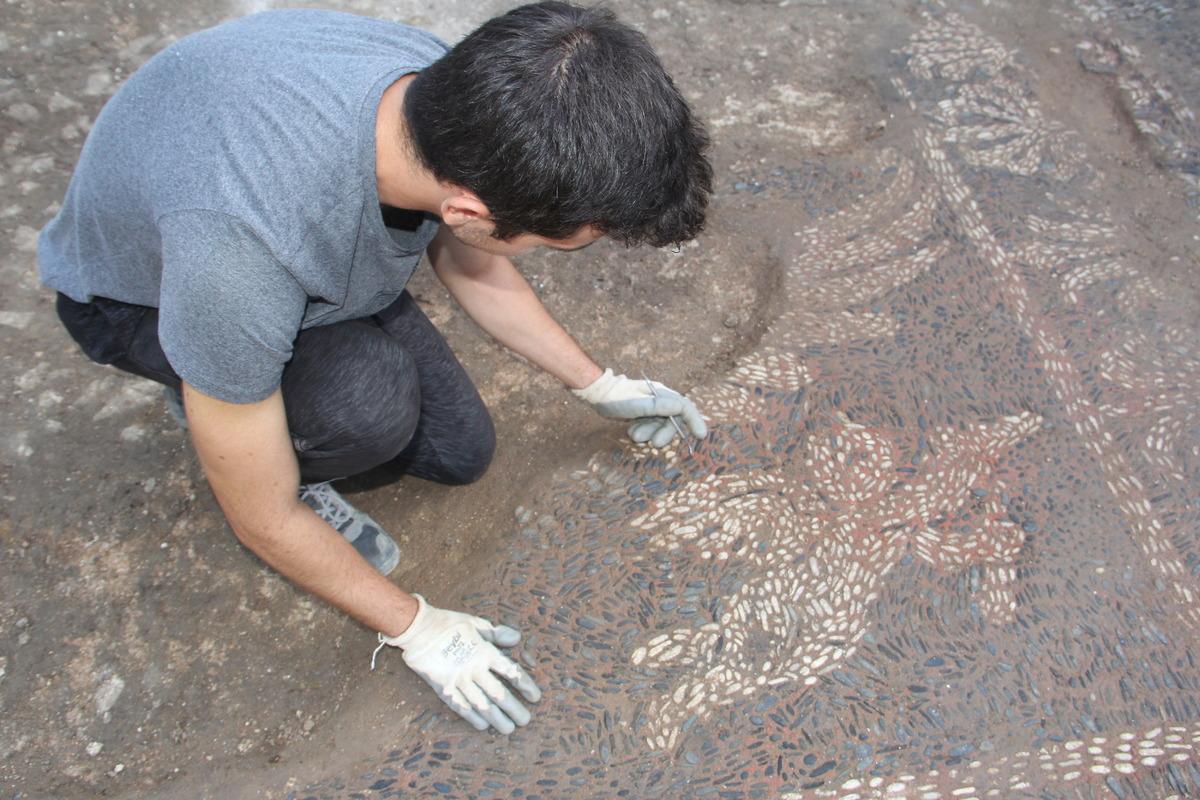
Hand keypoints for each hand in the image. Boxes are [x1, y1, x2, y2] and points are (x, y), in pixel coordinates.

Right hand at [374, 595, 541, 733]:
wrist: (418, 628)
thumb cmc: (449, 623)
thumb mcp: (476, 623)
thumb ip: (497, 633)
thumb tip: (517, 639)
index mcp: (484, 652)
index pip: (511, 672)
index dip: (525, 685)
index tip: (535, 697)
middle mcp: (473, 669)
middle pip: (499, 693)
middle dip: (514, 709)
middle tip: (525, 721)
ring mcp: (458, 680)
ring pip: (481, 704)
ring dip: (496, 718)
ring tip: (508, 729)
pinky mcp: (443, 688)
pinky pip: (460, 706)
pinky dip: (472, 717)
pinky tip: (483, 726)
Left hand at [572, 368, 706, 447]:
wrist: (598, 395)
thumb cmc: (616, 398)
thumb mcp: (636, 405)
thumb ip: (658, 406)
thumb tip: (680, 407)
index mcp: (662, 394)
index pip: (685, 406)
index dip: (695, 420)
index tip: (701, 436)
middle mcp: (660, 400)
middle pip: (673, 420)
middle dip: (665, 434)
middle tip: (653, 444)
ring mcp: (653, 407)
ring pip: (661, 426)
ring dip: (650, 434)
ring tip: (633, 435)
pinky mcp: (645, 414)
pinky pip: (651, 426)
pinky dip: (644, 432)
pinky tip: (631, 431)